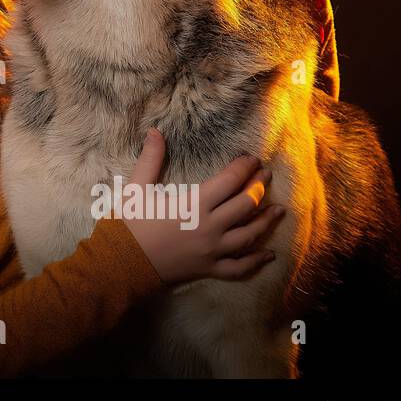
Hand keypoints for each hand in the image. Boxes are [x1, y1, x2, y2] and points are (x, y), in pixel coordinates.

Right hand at [118, 129, 284, 285]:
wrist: (122, 264)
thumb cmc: (130, 225)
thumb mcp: (137, 188)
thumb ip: (150, 159)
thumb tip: (154, 132)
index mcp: (195, 204)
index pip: (229, 181)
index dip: (243, 168)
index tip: (251, 158)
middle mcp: (210, 227)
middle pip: (245, 205)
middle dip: (258, 187)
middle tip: (266, 175)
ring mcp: (213, 250)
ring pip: (249, 235)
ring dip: (266, 221)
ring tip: (278, 210)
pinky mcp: (209, 268)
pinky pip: (239, 267)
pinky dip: (256, 261)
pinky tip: (268, 255)